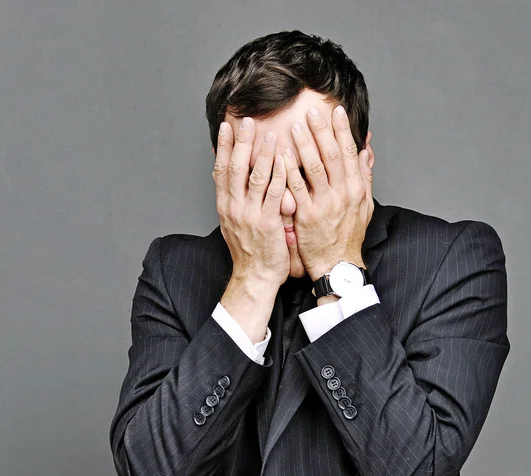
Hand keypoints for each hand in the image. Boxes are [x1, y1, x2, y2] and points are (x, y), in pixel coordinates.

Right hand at [213, 117, 289, 287]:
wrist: (254, 276)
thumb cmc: (249, 250)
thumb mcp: (234, 223)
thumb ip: (234, 199)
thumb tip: (229, 178)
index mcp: (224, 206)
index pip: (221, 169)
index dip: (224, 146)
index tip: (227, 126)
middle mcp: (233, 207)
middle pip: (235, 167)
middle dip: (242, 142)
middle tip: (248, 120)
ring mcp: (249, 215)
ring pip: (255, 177)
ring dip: (263, 153)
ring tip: (270, 133)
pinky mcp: (267, 223)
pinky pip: (274, 194)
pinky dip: (279, 175)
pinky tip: (285, 160)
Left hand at [282, 105, 372, 280]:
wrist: (338, 264)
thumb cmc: (349, 236)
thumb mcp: (364, 206)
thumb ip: (364, 177)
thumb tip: (364, 152)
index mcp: (356, 189)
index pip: (349, 153)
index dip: (343, 130)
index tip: (336, 111)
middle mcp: (342, 193)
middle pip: (332, 155)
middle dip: (322, 130)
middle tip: (312, 110)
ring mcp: (325, 204)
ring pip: (314, 168)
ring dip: (305, 145)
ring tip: (295, 126)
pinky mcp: (307, 216)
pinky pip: (296, 189)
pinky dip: (289, 171)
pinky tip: (281, 156)